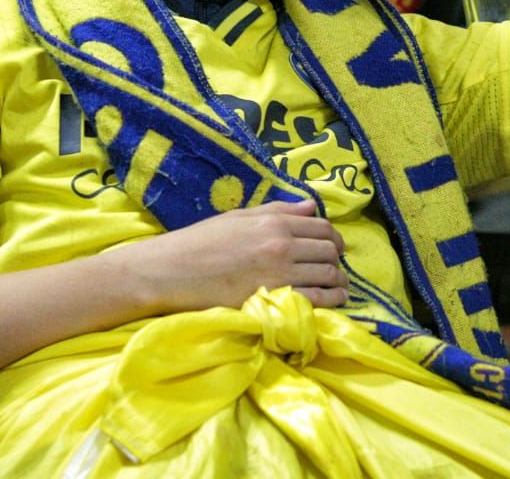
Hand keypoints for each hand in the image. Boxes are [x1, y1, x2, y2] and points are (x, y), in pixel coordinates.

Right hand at [119, 199, 348, 311]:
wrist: (169, 272)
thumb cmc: (199, 242)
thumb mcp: (239, 217)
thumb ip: (278, 210)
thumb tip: (311, 207)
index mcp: (274, 222)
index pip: (322, 228)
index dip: (334, 239)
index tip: (335, 249)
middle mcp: (282, 244)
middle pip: (329, 251)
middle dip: (337, 260)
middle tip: (336, 269)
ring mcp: (280, 272)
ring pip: (328, 275)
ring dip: (340, 282)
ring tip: (339, 288)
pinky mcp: (273, 298)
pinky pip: (316, 300)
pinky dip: (331, 301)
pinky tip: (334, 302)